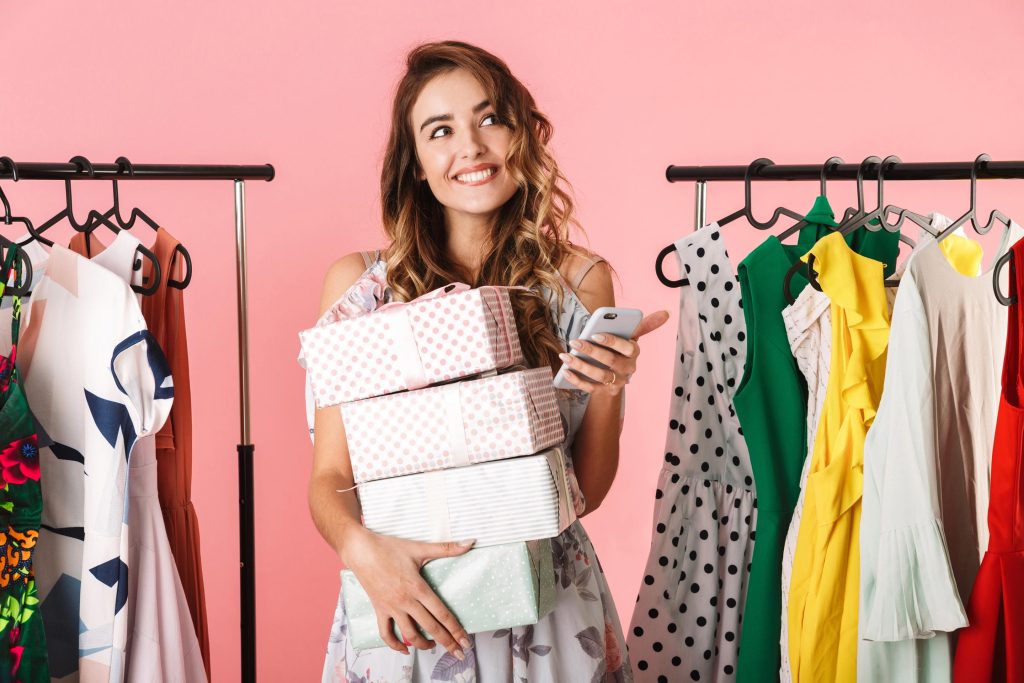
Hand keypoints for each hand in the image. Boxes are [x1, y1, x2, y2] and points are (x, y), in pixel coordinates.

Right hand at [340, 526, 474, 657]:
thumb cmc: (389, 547)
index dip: (455, 630)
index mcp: (418, 588)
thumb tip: (470, 542)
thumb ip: (447, 548)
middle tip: (458, 654)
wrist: (360, 550)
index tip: (465, 642)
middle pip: (430, 627)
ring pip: (409, 634)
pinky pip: (386, 633)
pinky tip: (405, 649)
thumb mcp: (419, 548)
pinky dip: (395, 645)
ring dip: (423, 644)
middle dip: (446, 642)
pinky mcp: (379, 610)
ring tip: (434, 646)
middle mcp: (405, 602)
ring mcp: (391, 608)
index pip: (441, 614)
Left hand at [557, 310, 669, 395]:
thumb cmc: (622, 350)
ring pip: (599, 375)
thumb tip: (666, 313)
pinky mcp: (605, 392)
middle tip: (574, 342)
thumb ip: (645, 325)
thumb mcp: (632, 337)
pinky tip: (565, 371)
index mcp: (634, 352)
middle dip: (591, 351)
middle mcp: (628, 369)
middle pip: (610, 361)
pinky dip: (577, 380)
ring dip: (581, 366)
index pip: (627, 347)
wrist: (618, 376)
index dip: (611, 341)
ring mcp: (617, 382)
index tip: (595, 334)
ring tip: (565, 356)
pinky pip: (590, 388)